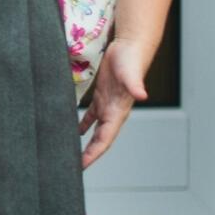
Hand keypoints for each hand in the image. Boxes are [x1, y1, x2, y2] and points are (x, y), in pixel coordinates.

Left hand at [80, 40, 148, 167]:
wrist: (130, 47)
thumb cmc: (131, 60)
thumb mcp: (130, 74)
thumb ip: (135, 85)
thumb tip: (143, 95)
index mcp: (117, 113)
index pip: (104, 140)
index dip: (93, 154)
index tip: (82, 165)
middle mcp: (112, 113)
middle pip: (98, 140)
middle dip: (87, 154)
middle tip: (72, 167)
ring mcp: (106, 105)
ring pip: (94, 130)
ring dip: (85, 143)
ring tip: (71, 153)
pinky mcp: (101, 95)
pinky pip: (90, 115)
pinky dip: (82, 124)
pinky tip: (72, 130)